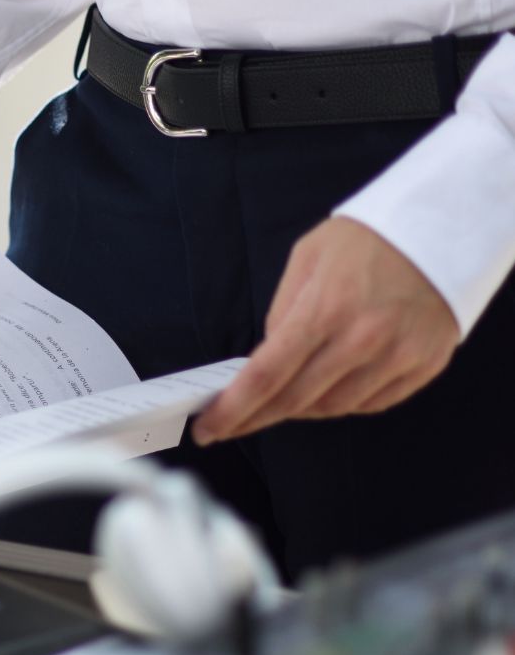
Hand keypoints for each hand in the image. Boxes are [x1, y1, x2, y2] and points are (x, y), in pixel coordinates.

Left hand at [193, 217, 458, 443]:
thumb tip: (265, 360)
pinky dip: (342, 404)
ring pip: (333, 409)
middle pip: (295, 401)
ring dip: (299, 410)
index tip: (208, 428)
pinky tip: (327, 391)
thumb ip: (281, 314)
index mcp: (325, 309)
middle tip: (230, 424)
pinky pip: (371, 404)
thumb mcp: (307, 260)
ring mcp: (398, 356)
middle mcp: (363, 339)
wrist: (444, 225)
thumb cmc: (369, 239)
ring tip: (280, 401)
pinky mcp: (424, 366)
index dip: (232, 410)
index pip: (266, 377)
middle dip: (255, 418)